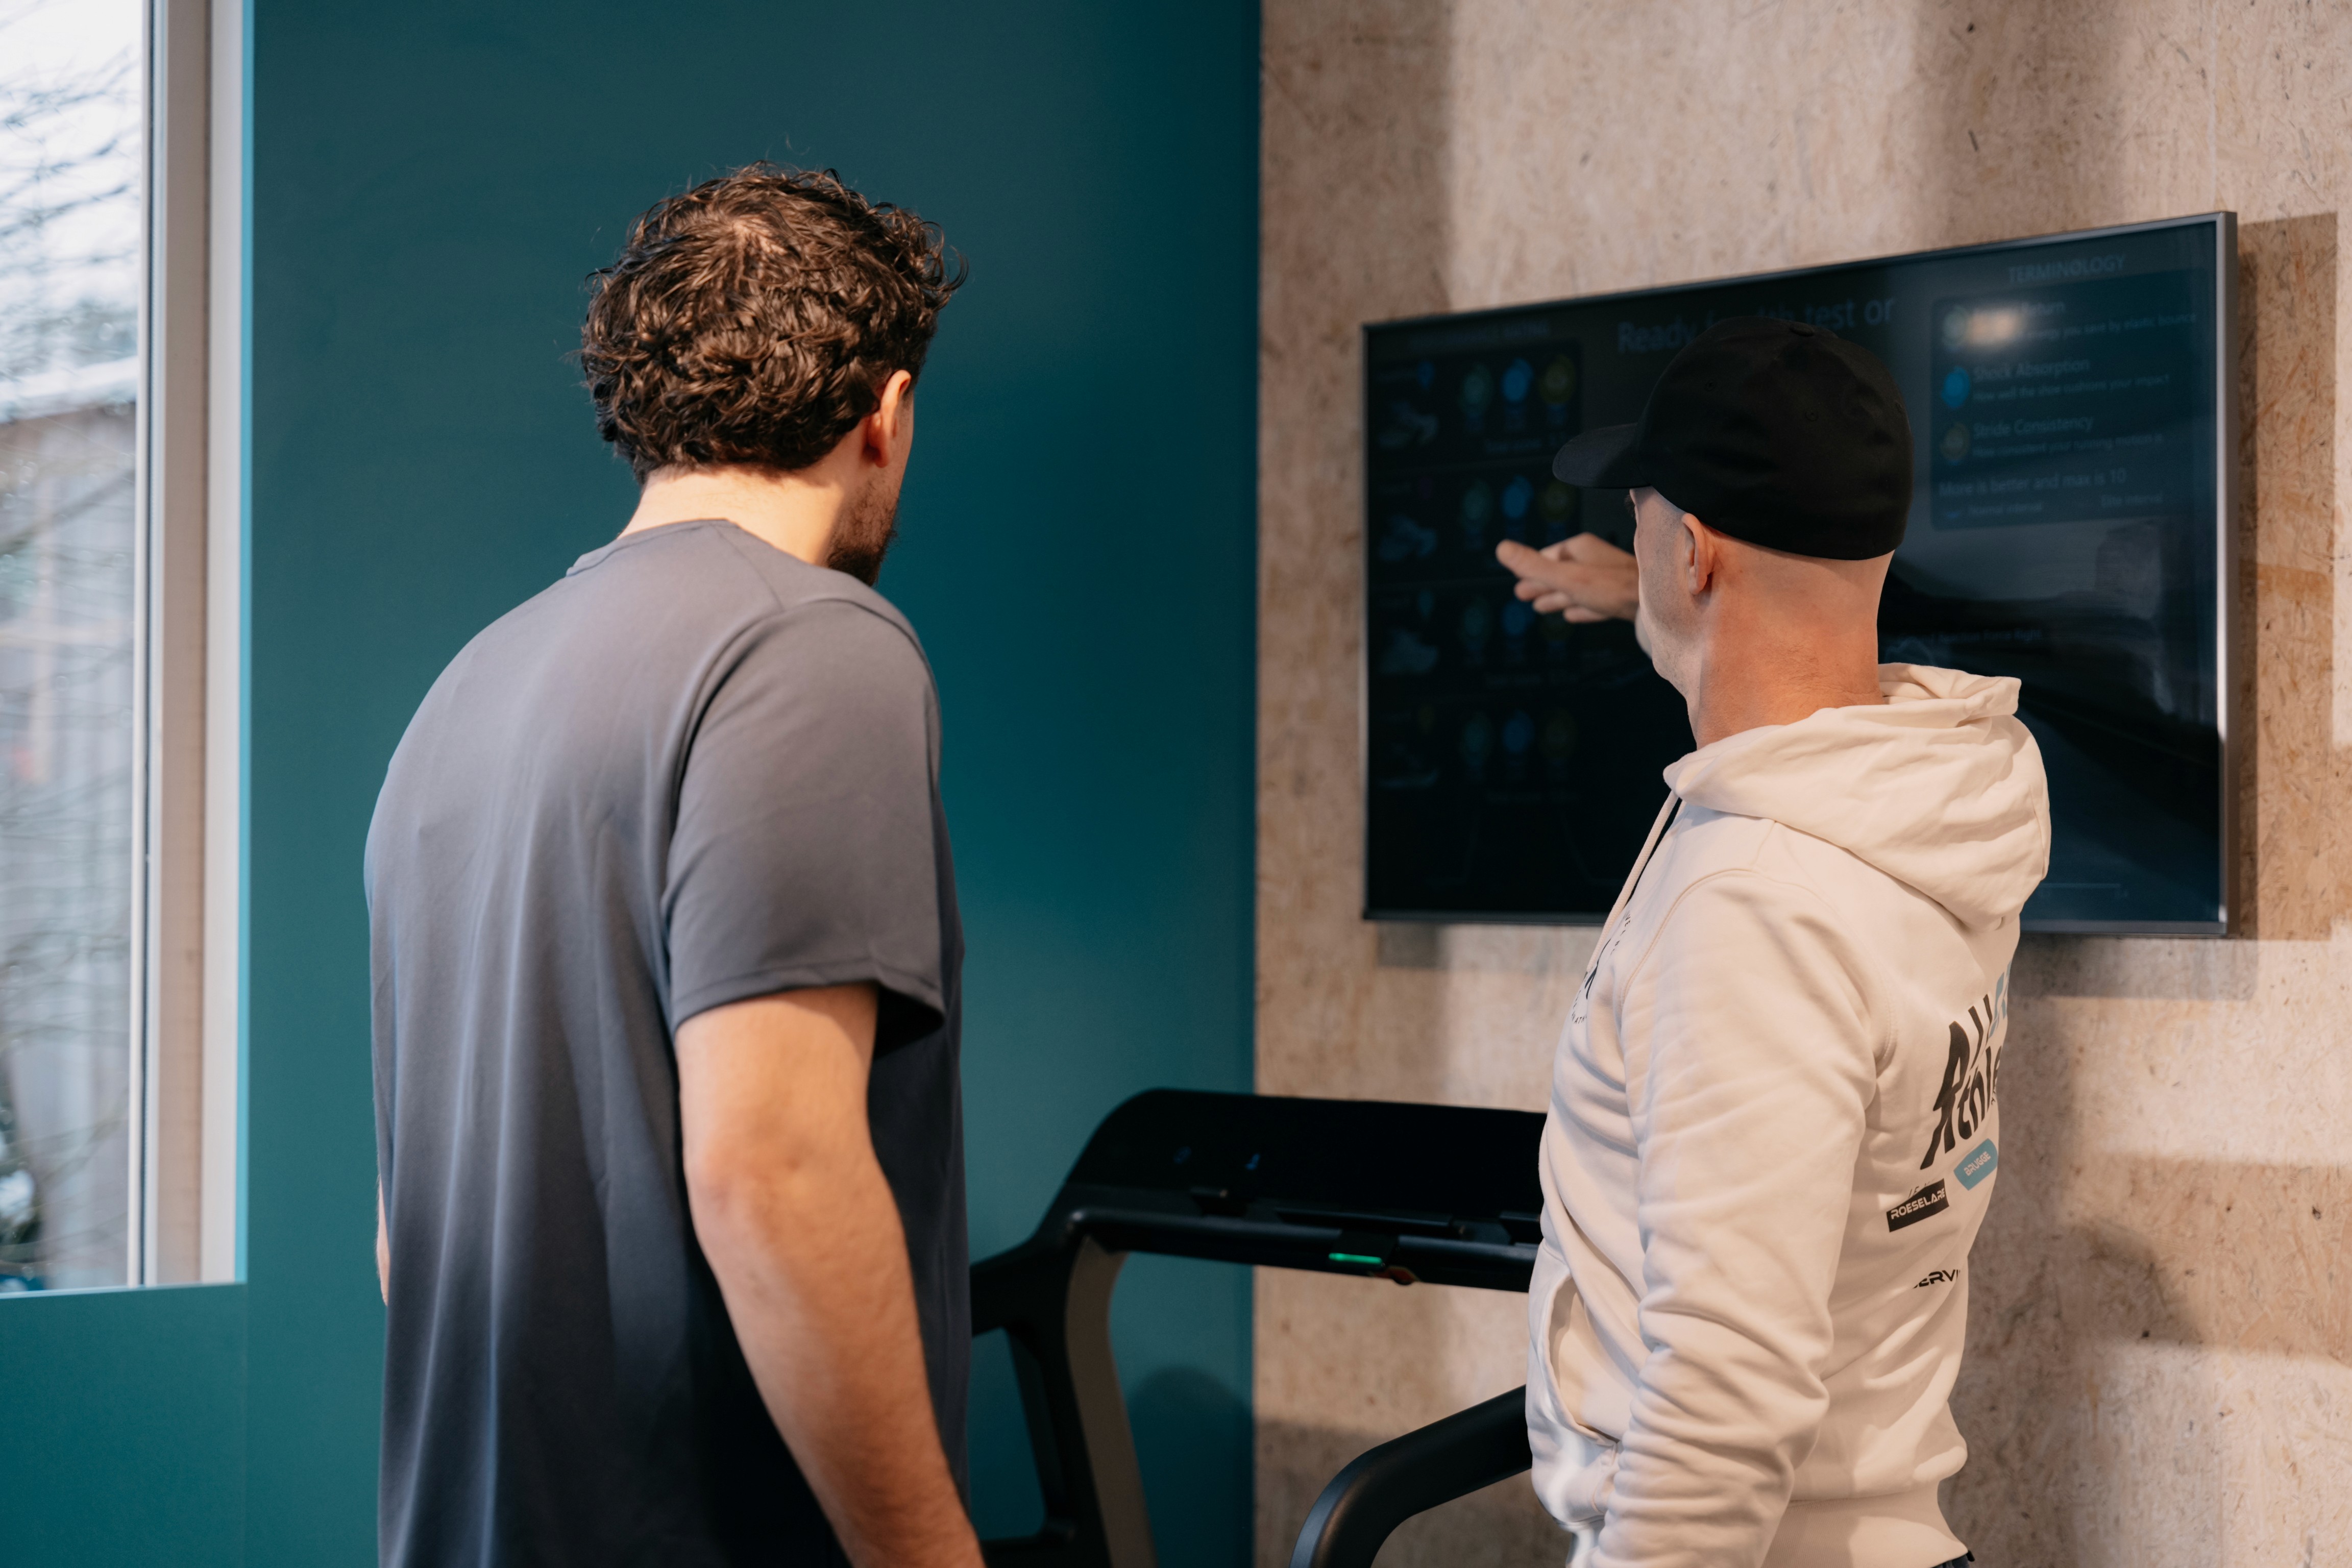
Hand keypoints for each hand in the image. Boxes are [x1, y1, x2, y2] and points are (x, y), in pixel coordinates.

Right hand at [1498, 533, 1638, 622]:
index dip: (1532, 568)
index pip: (1550, 556)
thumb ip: (1533, 565)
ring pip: (1576, 589)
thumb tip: (1501, 548)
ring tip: (1541, 607)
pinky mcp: (1621, 601)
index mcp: (1581, 550)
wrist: (1658, 604)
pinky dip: (1579, 609)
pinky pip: (1593, 604)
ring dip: (1557, 598)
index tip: (1519, 577)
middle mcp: (1596, 562)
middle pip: (1561, 573)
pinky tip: (1574, 616)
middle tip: (1522, 594)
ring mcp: (1610, 581)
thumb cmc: (1612, 587)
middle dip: (1541, 584)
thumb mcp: (1566, 577)